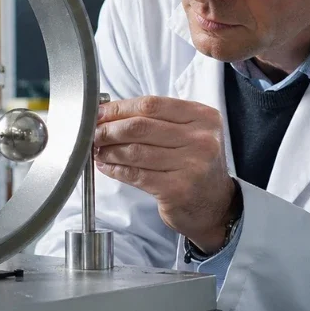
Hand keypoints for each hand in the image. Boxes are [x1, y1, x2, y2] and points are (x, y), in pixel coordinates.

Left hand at [94, 96, 238, 252]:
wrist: (216, 205)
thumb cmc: (195, 165)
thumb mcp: (188, 134)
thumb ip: (157, 120)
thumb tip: (110, 113)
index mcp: (203, 117)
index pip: (152, 105)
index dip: (120, 108)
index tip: (101, 113)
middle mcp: (201, 139)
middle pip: (141, 126)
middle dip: (110, 128)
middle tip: (94, 132)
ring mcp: (191, 165)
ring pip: (135, 151)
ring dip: (110, 150)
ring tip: (99, 150)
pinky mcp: (177, 190)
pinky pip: (136, 174)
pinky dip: (116, 169)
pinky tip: (107, 167)